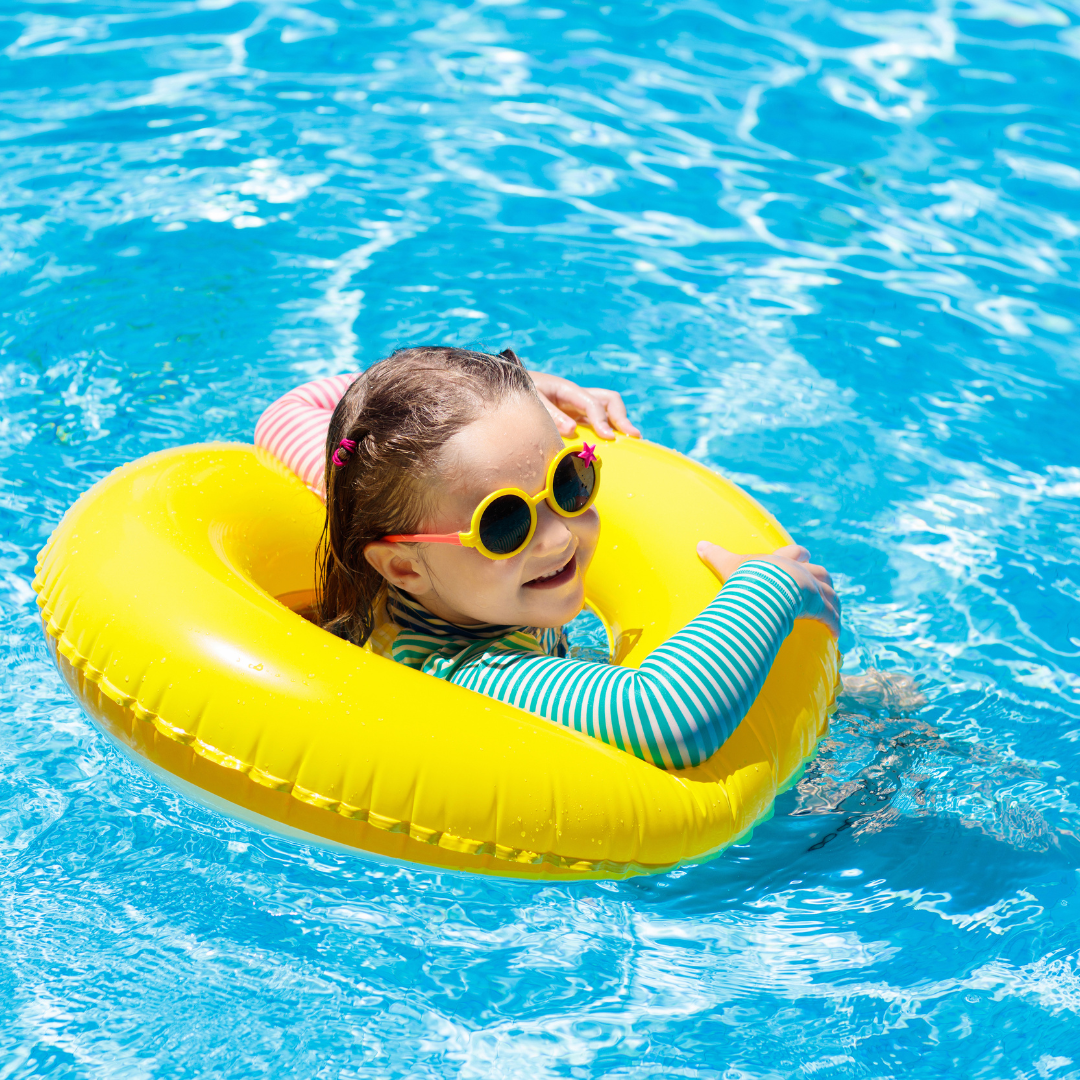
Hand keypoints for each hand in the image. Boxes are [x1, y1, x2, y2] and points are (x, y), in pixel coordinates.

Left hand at [527, 369, 640, 439]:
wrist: (511, 390)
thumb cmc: (522, 393)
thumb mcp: (533, 399)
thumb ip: (551, 414)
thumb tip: (572, 430)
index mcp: (568, 390)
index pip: (593, 403)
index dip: (602, 420)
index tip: (608, 437)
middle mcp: (578, 397)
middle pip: (609, 401)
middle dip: (622, 417)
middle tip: (632, 437)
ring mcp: (578, 408)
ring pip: (607, 411)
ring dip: (619, 424)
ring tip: (630, 441)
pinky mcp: (576, 419)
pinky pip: (596, 424)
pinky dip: (606, 432)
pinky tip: (611, 447)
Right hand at [696, 541, 839, 638]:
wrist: (767, 590)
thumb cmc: (748, 578)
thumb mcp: (728, 564)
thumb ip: (715, 556)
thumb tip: (698, 545)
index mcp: (782, 562)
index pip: (795, 553)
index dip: (799, 555)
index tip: (805, 554)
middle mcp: (802, 574)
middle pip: (820, 573)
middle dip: (822, 578)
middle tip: (823, 584)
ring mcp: (814, 590)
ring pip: (831, 594)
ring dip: (834, 603)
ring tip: (834, 612)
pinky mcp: (821, 609)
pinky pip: (832, 618)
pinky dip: (835, 625)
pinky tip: (836, 634)